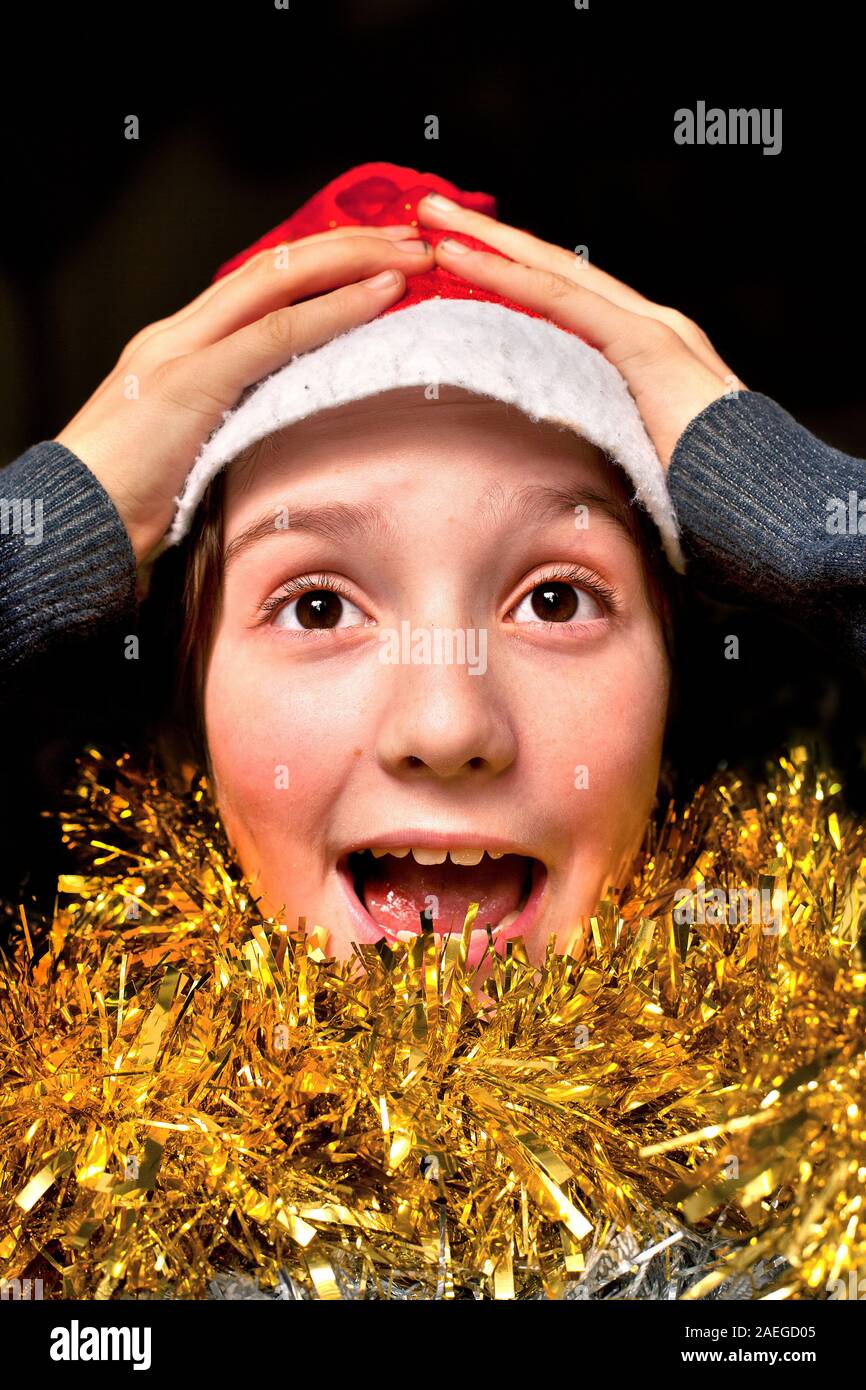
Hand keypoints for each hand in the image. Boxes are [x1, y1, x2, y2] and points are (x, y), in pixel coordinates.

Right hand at [55, 226, 433, 562]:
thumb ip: (231, 421)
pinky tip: (378, 298)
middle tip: (411, 237)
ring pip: (278, 282)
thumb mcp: (189, 448)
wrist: (71, 522)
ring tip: (409, 255)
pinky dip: (333, 311)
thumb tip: (282, 427)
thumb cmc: (125, 500)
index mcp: (179, 348)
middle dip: (347, 245)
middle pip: (274, 266)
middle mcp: (179, 334)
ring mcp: (181, 351)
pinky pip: (275, 334)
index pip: (260, 285)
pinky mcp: (189, 381)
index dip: (320, 265)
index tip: (376, 259)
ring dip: (352, 262)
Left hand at [417, 193, 742, 470]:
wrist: (759, 503)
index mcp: (644, 351)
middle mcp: (648, 324)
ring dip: (488, 241)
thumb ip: (598, 440)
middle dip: (492, 235)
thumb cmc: (702, 497)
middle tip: (433, 210)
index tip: (460, 256)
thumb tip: (555, 464)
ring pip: (552, 270)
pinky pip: (563, 299)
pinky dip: (509, 275)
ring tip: (435, 219)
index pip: (567, 298)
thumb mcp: (635, 460)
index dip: (512, 271)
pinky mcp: (646, 344)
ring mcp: (650, 328)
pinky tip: (465, 258)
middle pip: (555, 267)